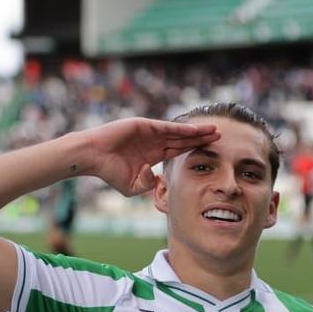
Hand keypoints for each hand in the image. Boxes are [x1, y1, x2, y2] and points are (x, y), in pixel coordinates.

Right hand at [77, 118, 219, 196]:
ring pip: (178, 132)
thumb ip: (149, 185)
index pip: (179, 150)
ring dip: (196, 131)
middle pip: (183, 139)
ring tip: (214, 130)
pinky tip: (196, 130)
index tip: (212, 150)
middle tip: (220, 137)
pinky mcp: (144, 125)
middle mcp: (154, 141)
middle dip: (201, 138)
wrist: (92, 157)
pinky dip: (181, 129)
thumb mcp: (133, 186)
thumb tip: (160, 180)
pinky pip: (166, 128)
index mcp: (153, 155)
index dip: (195, 149)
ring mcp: (149, 132)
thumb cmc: (109, 172)